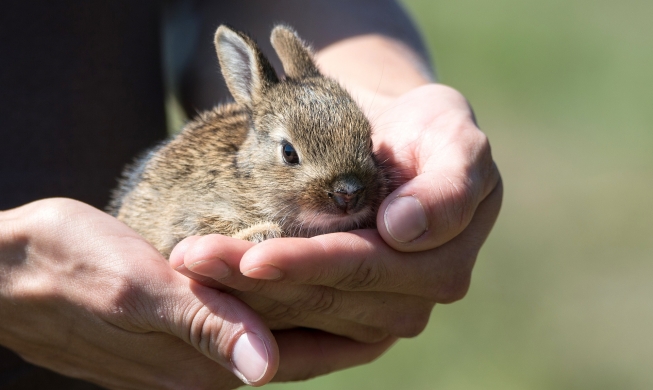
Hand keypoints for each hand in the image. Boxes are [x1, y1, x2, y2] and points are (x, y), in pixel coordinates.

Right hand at [0, 199, 392, 387]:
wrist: (6, 272)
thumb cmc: (65, 268)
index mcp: (201, 362)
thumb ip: (203, 326)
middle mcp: (202, 369)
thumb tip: (264, 368)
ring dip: (314, 313)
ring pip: (272, 337)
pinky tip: (292, 285)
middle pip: (294, 349)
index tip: (400, 311)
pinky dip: (277, 306)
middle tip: (398, 295)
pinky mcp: (172, 335)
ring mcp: (186, 353)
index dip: (351, 333)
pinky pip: (243, 324)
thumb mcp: (135, 290)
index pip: (300, 355)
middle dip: (345, 324)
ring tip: (361, 286)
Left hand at [171, 83, 501, 342]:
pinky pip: (302, 330)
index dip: (309, 264)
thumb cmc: (430, 136)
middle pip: (327, 297)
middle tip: (192, 259)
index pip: (365, 265)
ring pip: (305, 315)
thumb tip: (402, 229)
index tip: (252, 258)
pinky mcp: (357, 323)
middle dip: (256, 281)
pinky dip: (255, 317)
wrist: (405, 148)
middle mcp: (418, 300)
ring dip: (243, 298)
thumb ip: (448, 186)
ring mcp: (386, 316)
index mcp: (446, 260)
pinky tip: (211, 300)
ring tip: (189, 268)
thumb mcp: (457, 141)